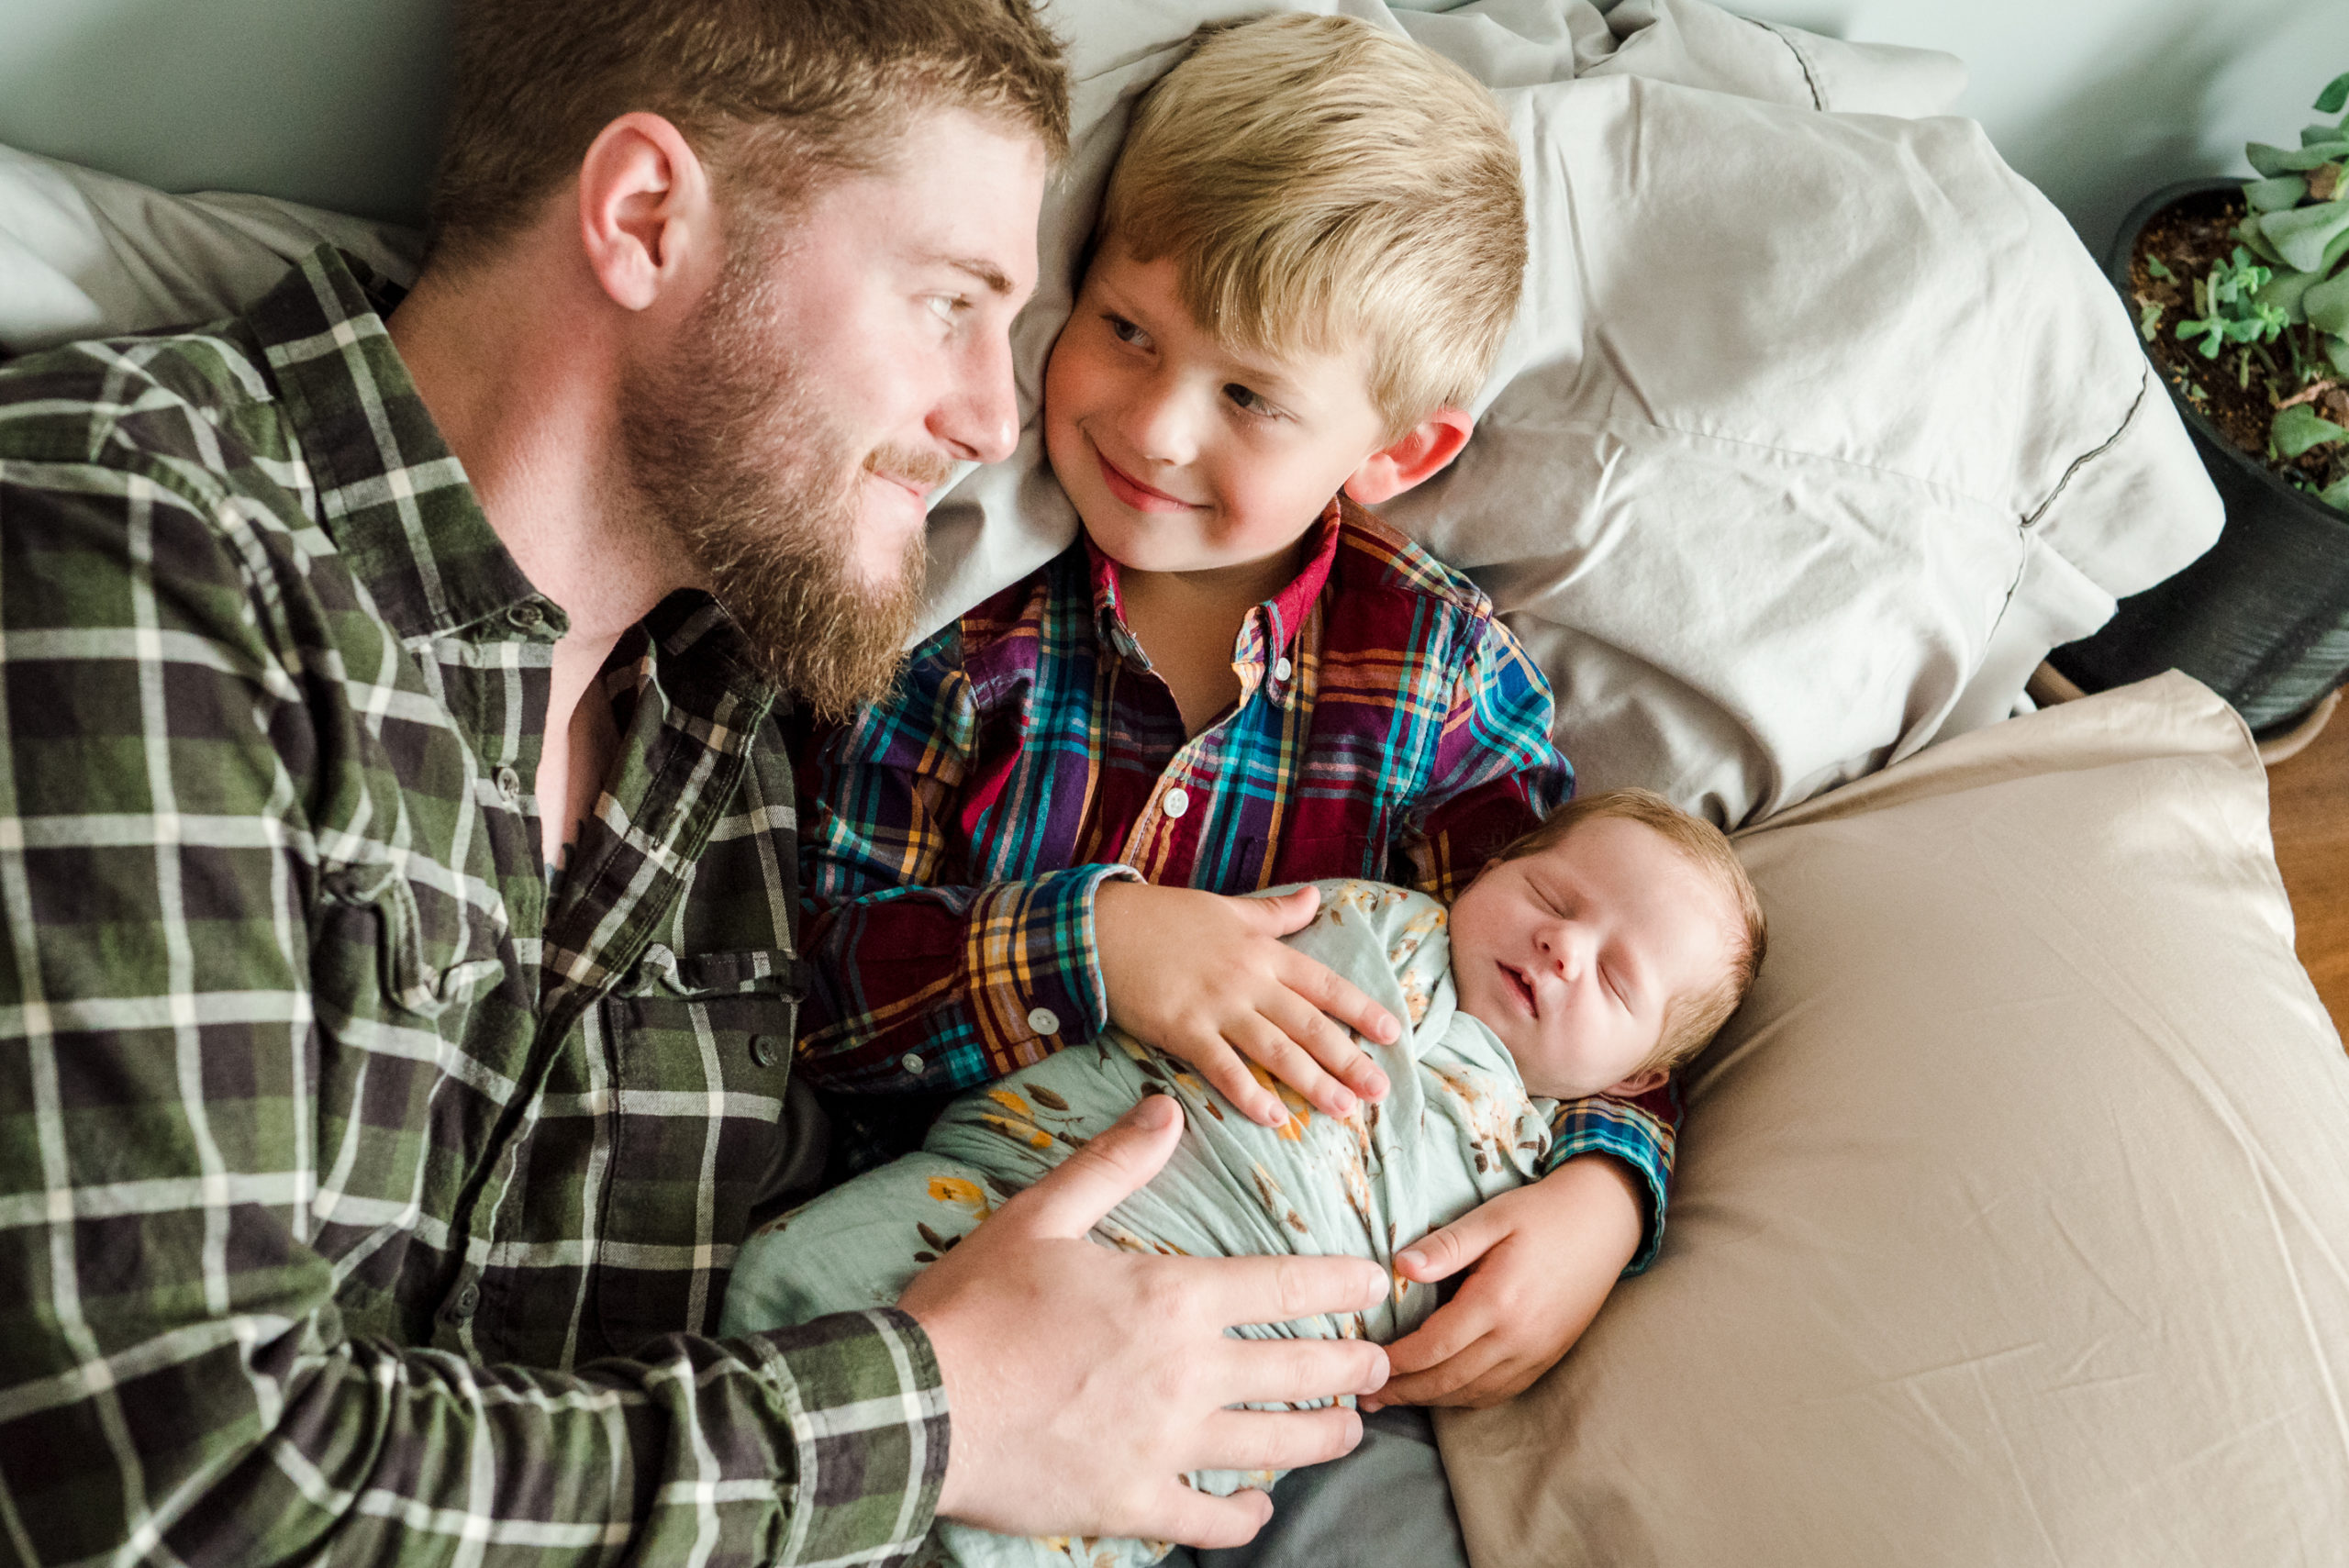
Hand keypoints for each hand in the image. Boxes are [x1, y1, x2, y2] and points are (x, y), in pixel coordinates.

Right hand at [901, 1095, 1393, 1547]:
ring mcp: (1166, 1444)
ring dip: (1325, 1437)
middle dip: (1354, 1366)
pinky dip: (1244, 1516)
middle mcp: (1188, 1374)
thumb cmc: (974, 1306)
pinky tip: (1259, 1506)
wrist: (917, 1403)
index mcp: (1173, 1298)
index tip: (1376, 1283)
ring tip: (1350, 1430)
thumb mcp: (1041, 1216)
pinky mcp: (1134, 1501)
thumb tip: (1166, 1107)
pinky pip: (1212, 1519)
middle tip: (1381, 1365)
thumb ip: (1113, 1164)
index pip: (1288, 1288)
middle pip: (1301, 1372)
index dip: (1343, 1285)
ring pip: (1275, 1446)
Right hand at [1094, 882, 1396, 1126]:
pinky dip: (1248, 1093)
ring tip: (1342, 1109)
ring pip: (1276, 1049)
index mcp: (1263, 951)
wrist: (1101, 928)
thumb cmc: (1165, 917)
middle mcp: (1248, 980)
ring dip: (1312, 1081)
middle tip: (1379, 1090)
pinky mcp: (1183, 1030)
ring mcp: (1217, 1006)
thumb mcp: (1228, 908)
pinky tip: (1272, 1117)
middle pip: (1309, 1024)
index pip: (1324, 983)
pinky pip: (1222, 1067)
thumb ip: (1276, 913)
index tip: (1393, 1033)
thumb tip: (1316, 898)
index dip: (1361, 1009)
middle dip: (1348, 1058)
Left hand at [1366, 1155, 1643, 1409]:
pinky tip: (1443, 1391)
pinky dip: (1465, 1398)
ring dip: (1431, 1399)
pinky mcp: (1548, 1358)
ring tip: (1395, 1398)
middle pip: (1449, 1379)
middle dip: (1405, 1391)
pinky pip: (1500, 1391)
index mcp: (1498, 1301)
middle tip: (1367, 1394)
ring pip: (1473, 1393)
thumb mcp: (1491, 1217)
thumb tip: (1399, 1267)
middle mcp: (1518, 1338)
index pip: (1434, 1346)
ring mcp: (1536, 1353)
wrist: (1604, 1223)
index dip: (1397, 1362)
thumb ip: (1445, 1246)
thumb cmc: (1543, 1213)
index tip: (1365, 1363)